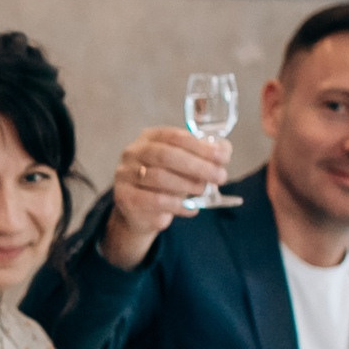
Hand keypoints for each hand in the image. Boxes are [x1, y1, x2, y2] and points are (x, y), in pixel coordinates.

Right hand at [103, 127, 230, 269]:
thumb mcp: (185, 165)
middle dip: (197, 166)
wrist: (140, 211)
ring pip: (159, 178)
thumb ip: (205, 155)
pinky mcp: (124, 197)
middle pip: (166, 155)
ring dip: (187, 185)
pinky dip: (177, 205)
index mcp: (149, 138)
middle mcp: (133, 153)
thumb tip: (224, 151)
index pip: (175, 137)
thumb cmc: (167, 183)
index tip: (223, 157)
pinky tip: (190, 208)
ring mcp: (125, 175)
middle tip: (220, 176)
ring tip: (203, 191)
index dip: (201, 147)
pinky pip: (154, 201)